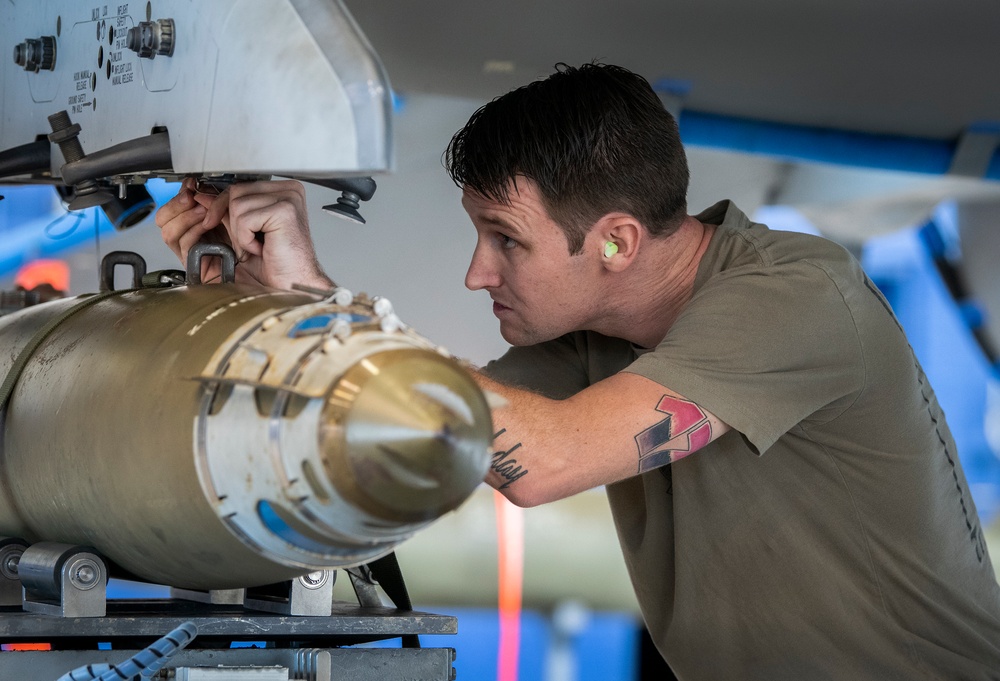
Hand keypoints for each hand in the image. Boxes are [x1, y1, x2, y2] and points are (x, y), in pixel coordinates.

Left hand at [155, 178, 333, 289]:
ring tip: (258, 247)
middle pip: (235, 192)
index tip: (213, 221)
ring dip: (240, 233)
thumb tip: (203, 196)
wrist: (292, 284)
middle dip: (232, 222)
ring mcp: (289, 198)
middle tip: (249, 243)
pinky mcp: (285, 211)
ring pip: (237, 205)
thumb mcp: (244, 231)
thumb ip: (228, 211)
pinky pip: (245, 219)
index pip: (240, 186)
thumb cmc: (277, 264)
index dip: (223, 206)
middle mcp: (289, 190)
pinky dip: (247, 239)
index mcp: (283, 191)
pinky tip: (263, 248)